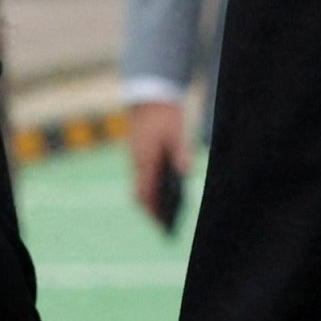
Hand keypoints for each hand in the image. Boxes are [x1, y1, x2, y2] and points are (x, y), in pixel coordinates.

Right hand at [128, 99, 191, 218]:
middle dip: (149, 209)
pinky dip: (149, 188)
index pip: (145, 190)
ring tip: (166, 212)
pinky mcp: (137, 155)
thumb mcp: (177, 131)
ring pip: (138, 186)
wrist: (148, 97)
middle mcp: (136, 161)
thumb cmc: (165, 115)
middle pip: (139, 193)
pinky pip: (141, 177)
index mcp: (145, 157)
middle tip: (163, 223)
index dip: (152, 208)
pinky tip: (164, 192)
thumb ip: (181, 152)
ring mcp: (134, 158)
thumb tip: (186, 173)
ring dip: (149, 199)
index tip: (161, 222)